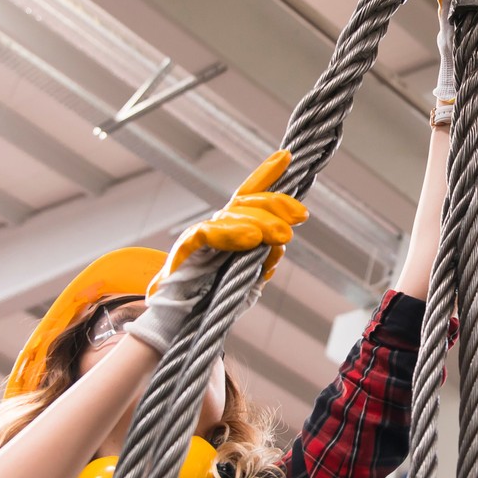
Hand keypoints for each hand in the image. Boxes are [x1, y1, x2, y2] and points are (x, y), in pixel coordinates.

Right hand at [125, 152, 307, 351]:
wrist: (177, 321)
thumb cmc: (212, 298)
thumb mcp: (248, 282)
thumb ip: (263, 264)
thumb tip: (279, 249)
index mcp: (233, 228)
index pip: (250, 195)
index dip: (266, 173)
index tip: (286, 156)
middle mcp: (217, 225)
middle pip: (248, 203)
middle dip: (277, 205)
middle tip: (300, 218)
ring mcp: (201, 234)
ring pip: (233, 216)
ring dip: (260, 222)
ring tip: (281, 235)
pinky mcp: (185, 249)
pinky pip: (208, 234)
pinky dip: (230, 233)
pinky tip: (250, 239)